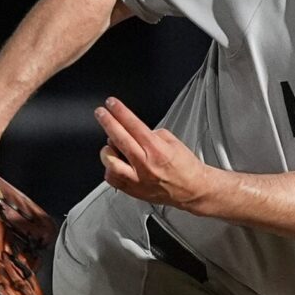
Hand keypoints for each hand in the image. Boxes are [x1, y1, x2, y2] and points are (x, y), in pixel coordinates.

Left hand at [94, 97, 215, 209]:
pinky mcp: (134, 190)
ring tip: (110, 145)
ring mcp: (138, 179)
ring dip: (107, 150)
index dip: (120, 112)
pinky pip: (112, 179)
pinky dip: (110, 169)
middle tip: (101, 113)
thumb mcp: (173, 141)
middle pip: (119, 139)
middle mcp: (145, 165)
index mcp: (157, 150)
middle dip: (108, 122)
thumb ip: (151, 134)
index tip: (111, 104)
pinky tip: (115, 163)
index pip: (133, 125)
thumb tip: (134, 132)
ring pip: (110, 162)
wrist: (193, 190)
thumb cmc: (185, 167)